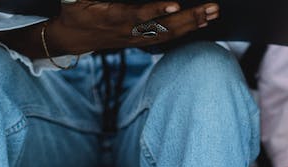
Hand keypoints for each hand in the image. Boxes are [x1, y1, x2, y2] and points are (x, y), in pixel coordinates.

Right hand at [47, 1, 219, 53]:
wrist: (74, 38)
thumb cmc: (75, 12)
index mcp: (114, 17)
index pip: (140, 15)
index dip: (158, 10)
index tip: (176, 4)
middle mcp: (130, 31)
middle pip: (164, 26)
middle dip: (190, 18)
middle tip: (210, 8)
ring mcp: (137, 38)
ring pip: (170, 33)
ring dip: (193, 23)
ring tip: (213, 13)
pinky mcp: (141, 41)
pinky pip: (168, 37)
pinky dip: (186, 30)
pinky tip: (202, 23)